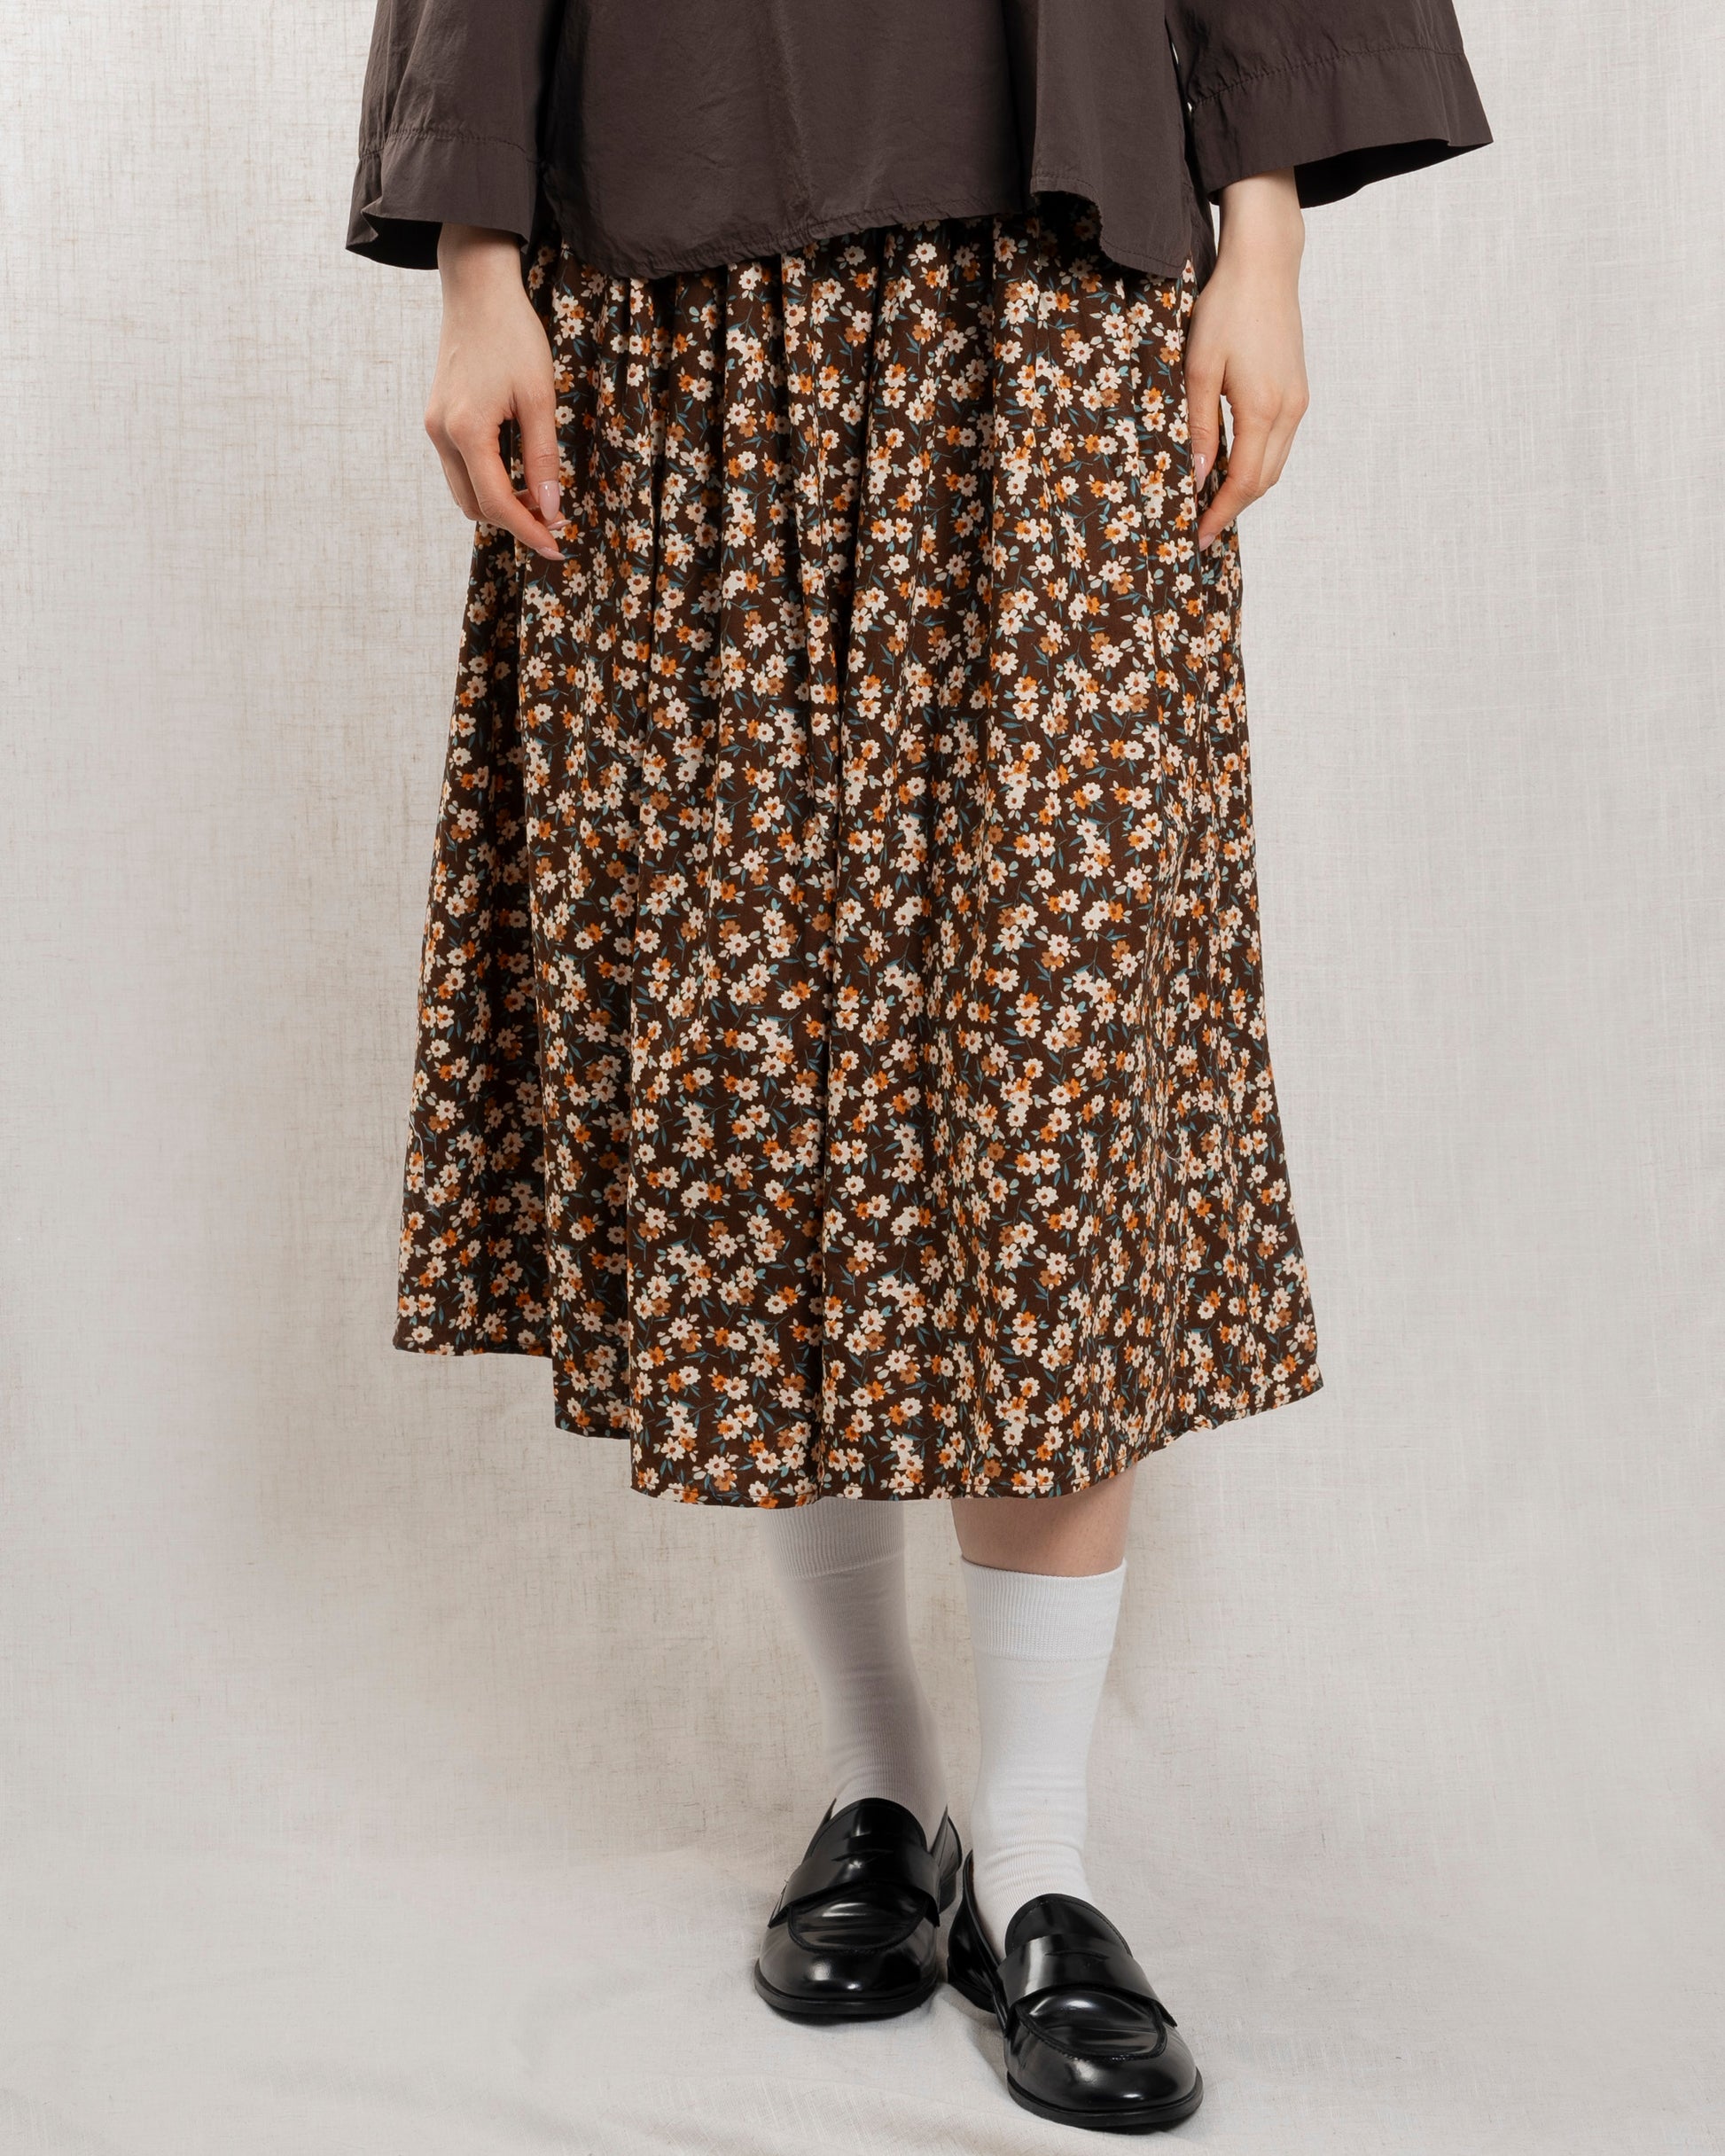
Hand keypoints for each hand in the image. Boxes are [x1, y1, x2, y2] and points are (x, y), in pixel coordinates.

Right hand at [425, 225, 562, 560]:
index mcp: (466, 431)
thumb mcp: (539, 398)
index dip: (528, 531)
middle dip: (514, 521)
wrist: (477, 290)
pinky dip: (487, 482)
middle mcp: (441, 434)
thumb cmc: (512, 336)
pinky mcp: (437, 418)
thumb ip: (543, 458)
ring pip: (464, 491)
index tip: (557, 546)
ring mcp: (434, 426)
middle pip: (475, 506)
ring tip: (539, 497)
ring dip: (499, 503)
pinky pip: (459, 468)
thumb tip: (552, 508)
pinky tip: (517, 474)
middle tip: (554, 519)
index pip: (496, 503)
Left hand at [1186, 170, 1308, 553]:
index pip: (1244, 482)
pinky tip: (1230, 464)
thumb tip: (1198, 476)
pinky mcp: (1297, 389)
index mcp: (1263, 409)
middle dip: (1233, 509)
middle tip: (1201, 528)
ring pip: (1274, 464)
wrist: (1266, 265)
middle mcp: (1289, 411)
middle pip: (1264, 481)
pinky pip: (1278, 442)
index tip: (1198, 537)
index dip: (1220, 514)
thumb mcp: (1198, 368)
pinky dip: (1256, 462)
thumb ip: (1198, 426)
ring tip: (1211, 502)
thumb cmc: (1227, 308)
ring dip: (1245, 488)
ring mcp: (1298, 400)